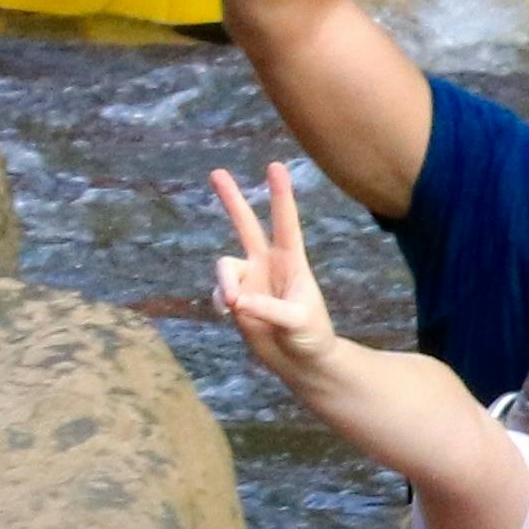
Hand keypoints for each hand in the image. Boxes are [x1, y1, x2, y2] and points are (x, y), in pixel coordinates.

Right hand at [203, 164, 346, 387]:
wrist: (302, 361)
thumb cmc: (312, 336)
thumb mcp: (298, 321)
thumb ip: (270, 308)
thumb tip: (237, 301)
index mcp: (292, 261)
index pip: (286, 222)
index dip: (281, 195)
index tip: (276, 166)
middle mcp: (268, 264)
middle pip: (246, 225)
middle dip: (231, 200)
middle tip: (216, 172)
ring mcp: (250, 280)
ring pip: (225, 266)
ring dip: (225, 282)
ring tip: (232, 304)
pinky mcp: (237, 300)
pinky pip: (220, 292)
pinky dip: (221, 299)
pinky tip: (229, 312)